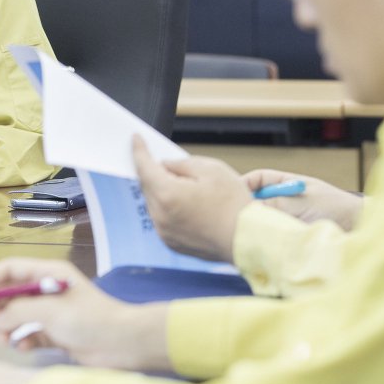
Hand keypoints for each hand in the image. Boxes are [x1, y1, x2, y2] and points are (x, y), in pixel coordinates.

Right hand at [0, 258, 169, 371]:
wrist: (123, 345)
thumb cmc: (93, 321)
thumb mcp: (50, 312)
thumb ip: (18, 311)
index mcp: (49, 274)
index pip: (9, 270)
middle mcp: (49, 290)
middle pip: (9, 294)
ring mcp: (53, 312)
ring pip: (17, 316)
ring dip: (7, 327)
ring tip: (5, 338)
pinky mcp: (57, 333)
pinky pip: (29, 334)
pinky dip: (22, 340)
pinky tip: (24, 346)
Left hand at [132, 135, 251, 260]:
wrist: (248, 240)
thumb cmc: (234, 206)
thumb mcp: (211, 170)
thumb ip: (182, 164)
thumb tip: (166, 166)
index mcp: (168, 195)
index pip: (144, 167)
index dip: (138, 150)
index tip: (136, 140)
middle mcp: (161, 216)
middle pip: (147, 186)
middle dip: (153, 172)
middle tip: (165, 163)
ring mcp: (165, 232)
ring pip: (154, 204)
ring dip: (161, 191)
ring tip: (183, 185)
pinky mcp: (172, 243)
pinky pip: (162, 219)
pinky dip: (168, 209)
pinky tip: (185, 204)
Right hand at [242, 169, 363, 230]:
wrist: (360, 228)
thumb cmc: (335, 208)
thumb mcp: (301, 202)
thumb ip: (273, 204)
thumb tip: (247, 211)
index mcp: (286, 184)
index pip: (257, 180)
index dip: (243, 185)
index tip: (232, 198)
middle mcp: (284, 201)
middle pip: (256, 201)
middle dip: (247, 209)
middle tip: (240, 220)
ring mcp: (287, 218)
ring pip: (263, 221)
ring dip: (259, 226)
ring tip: (256, 233)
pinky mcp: (290, 236)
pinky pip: (272, 236)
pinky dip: (268, 240)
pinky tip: (267, 244)